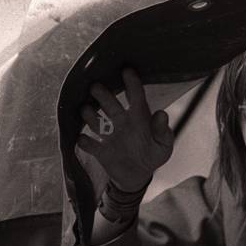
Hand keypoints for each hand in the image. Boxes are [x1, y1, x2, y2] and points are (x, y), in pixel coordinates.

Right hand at [77, 68, 174, 190]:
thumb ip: (163, 131)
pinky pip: (91, 145)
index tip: (127, 70)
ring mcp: (109, 135)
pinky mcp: (101, 151)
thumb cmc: (153, 154)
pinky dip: (85, 142)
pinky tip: (82, 139)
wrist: (138, 175)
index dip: (132, 83)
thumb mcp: (163, 146)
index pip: (135, 96)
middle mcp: (121, 121)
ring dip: (90, 115)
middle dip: (103, 96)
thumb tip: (162, 114)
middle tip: (95, 87)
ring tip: (85, 109)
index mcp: (139, 116)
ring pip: (97, 121)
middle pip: (111, 105)